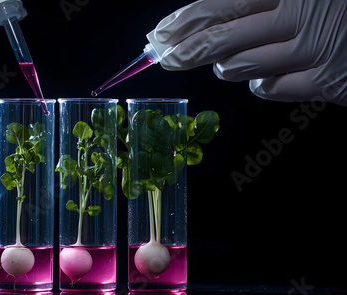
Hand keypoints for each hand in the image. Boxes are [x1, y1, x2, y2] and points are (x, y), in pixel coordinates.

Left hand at [154, 0, 346, 105]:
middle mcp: (300, 15)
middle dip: (186, 52)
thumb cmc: (338, 6)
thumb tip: (206, 16)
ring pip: (240, 67)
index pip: (223, 5)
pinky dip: (260, 83)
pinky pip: (268, 89)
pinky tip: (267, 73)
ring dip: (226, 67)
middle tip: (167, 60)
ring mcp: (313, 50)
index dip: (186, 21)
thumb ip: (256, 0)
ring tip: (228, 62)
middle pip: (222, 39)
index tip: (162, 34)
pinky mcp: (325, 81)